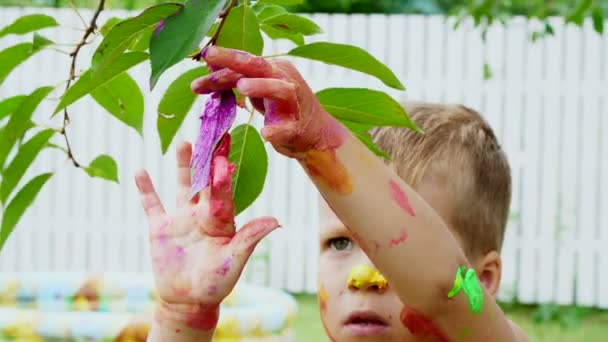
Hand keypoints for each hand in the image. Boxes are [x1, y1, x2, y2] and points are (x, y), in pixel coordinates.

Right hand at [134, 139, 278, 329]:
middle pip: (205, 180)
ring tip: (184, 141)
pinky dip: (145, 189)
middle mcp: (202, 213)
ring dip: (184, 165)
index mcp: (221, 219)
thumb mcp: (234, 261)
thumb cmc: (216, 283)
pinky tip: (140, 171)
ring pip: (183, 185)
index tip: (225, 154)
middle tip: (212, 132)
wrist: (188, 300)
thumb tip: (276, 221)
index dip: (222, 174)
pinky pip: (152, 204)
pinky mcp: (161, 228)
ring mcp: (181, 218)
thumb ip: (250, 238)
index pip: (222, 191)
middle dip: (209, 157)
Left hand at [191, 46, 345, 157]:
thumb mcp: (258, 90)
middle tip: (211, 57)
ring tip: (243, 87)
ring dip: (262, 86)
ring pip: (281, 89)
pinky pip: (287, 128)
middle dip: (234, 60)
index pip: (244, 62)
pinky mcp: (297, 127)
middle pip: (260, 66)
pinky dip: (276, 130)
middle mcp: (285, 80)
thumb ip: (237, 81)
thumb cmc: (281, 109)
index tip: (200, 62)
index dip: (220, 64)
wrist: (315, 134)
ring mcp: (294, 103)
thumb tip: (207, 72)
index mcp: (274, 69)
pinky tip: (265, 134)